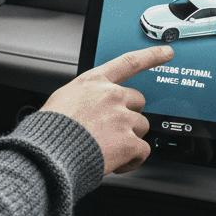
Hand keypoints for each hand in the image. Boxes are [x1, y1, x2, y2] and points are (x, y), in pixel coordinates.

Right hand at [41, 45, 174, 174]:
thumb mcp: (61, 100)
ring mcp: (122, 118)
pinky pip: (142, 151)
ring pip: (142, 127)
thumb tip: (89, 107)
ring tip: (108, 148)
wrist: (49, 153)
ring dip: (130, 138)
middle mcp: (111, 95)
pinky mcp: (129, 142)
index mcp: (93, 83)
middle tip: (113, 129)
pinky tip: (116, 163)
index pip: (129, 63)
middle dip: (129, 114)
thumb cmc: (49, 129)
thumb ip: (83, 98)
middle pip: (138, 101)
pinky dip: (131, 160)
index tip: (167, 52)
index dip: (151, 56)